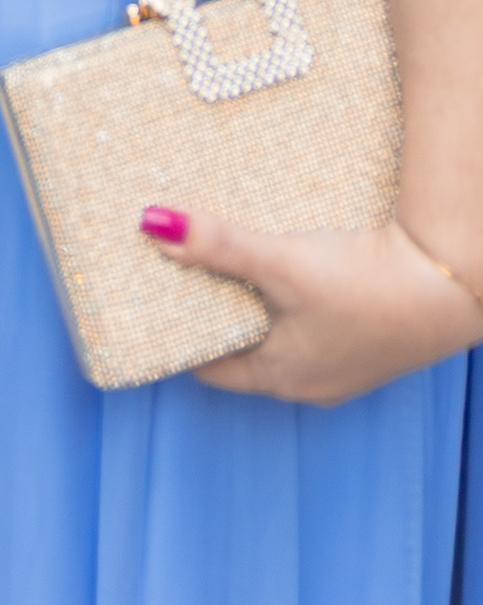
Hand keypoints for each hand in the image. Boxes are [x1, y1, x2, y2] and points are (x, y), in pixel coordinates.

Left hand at [144, 205, 482, 403]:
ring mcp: (343, 361)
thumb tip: (152, 224)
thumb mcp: (279, 263)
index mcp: (280, 377)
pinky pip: (315, 322)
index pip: (209, 367)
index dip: (180, 335)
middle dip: (216, 312)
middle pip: (243, 348)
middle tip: (186, 268)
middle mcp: (310, 380)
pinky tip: (294, 263)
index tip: (155, 300)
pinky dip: (295, 298)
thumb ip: (217, 245)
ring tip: (231, 258)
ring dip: (258, 302)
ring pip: (280, 334)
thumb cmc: (366, 287)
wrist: (451, 286)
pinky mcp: (369, 336)